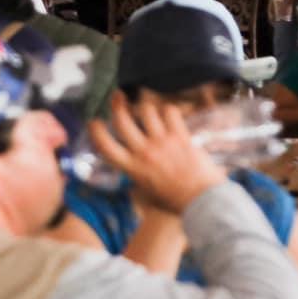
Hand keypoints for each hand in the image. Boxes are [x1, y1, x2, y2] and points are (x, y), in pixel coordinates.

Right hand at [87, 100, 221, 215]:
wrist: (202, 202)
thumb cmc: (175, 201)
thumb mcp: (146, 192)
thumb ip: (136, 176)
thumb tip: (132, 168)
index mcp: (132, 168)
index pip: (105, 145)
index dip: (96, 130)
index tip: (94, 122)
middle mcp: (144, 153)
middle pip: (122, 119)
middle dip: (117, 104)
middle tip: (118, 97)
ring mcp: (162, 143)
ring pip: (146, 110)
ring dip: (147, 109)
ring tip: (151, 112)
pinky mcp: (180, 137)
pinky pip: (170, 112)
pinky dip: (169, 111)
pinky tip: (171, 116)